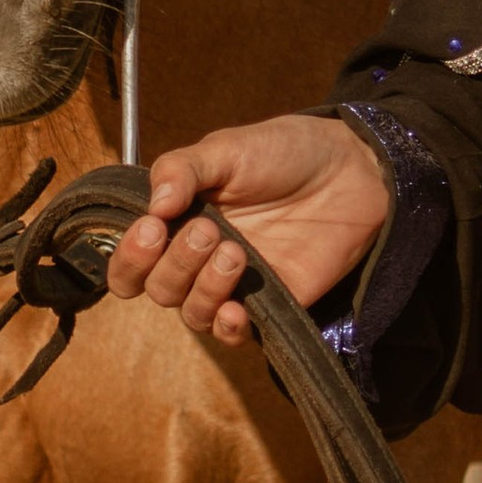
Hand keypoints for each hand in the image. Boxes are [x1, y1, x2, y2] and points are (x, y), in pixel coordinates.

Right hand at [102, 113, 389, 349]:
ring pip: (192, 313)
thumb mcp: (226, 148)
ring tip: (236, 253)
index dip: (130, 254)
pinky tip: (237, 309)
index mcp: (176, 221)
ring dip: (204, 288)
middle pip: (158, 288)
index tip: (152, 227)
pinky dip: (227, 327)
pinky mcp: (270, 305)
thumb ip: (181, 170)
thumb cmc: (284, 152)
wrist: (351, 168)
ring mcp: (232, 284)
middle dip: (175, 263)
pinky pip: (233, 334)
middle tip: (209, 229)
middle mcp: (197, 258)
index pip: (131, 259)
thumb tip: (152, 207)